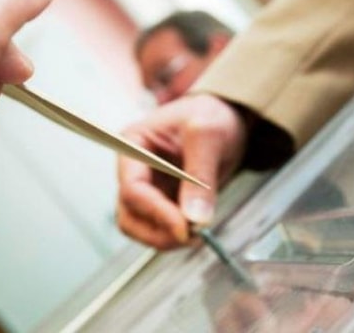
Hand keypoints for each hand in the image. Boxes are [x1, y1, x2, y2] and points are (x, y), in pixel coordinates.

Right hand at [116, 94, 247, 248]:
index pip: (132, 188)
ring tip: (196, 234)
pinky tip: (196, 228)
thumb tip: (195, 218)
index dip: (156, 212)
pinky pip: (157, 227)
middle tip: (191, 237)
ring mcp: (146, 188)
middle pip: (129, 214)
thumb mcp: (208, 134)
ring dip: (163, 238)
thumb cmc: (211, 114)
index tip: (185, 228)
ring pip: (139, 227)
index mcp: (133, 145)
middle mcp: (133, 169)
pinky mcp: (161, 201)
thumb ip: (201, 172)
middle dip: (157, 231)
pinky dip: (174, 234)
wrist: (225, 118)